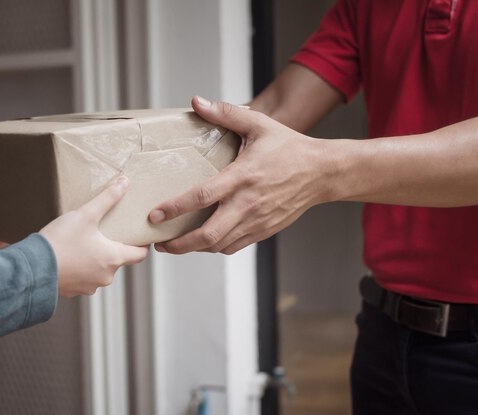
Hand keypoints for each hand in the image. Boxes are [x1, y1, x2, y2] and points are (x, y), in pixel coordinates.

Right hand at [40, 177, 148, 296]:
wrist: (32, 268)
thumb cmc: (60, 241)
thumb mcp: (86, 215)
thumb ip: (108, 199)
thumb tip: (125, 183)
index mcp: (113, 259)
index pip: (139, 255)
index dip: (142, 246)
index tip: (140, 237)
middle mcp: (105, 277)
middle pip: (117, 261)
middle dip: (112, 248)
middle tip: (104, 234)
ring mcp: (88, 286)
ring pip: (99, 270)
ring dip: (94, 259)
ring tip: (83, 243)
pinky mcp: (73, 291)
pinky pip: (82, 278)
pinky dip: (79, 268)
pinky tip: (69, 255)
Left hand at [148, 96, 333, 254]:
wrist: (322, 172)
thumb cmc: (290, 148)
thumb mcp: (259, 124)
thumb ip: (226, 113)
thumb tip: (197, 102)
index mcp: (243, 176)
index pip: (202, 196)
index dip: (175, 208)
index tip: (154, 215)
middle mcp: (248, 203)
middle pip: (208, 234)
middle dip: (179, 244)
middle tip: (159, 243)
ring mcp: (256, 220)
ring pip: (219, 245)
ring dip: (194, 249)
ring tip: (176, 245)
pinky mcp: (264, 230)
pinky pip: (234, 246)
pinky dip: (215, 248)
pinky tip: (203, 242)